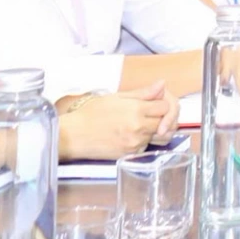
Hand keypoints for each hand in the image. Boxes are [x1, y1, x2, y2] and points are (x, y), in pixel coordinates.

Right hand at [58, 84, 174, 160]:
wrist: (73, 135)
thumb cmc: (91, 114)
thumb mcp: (116, 97)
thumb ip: (142, 93)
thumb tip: (162, 84)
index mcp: (137, 110)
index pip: (166, 106)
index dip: (162, 103)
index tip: (153, 103)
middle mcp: (139, 127)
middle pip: (165, 122)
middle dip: (161, 117)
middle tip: (150, 114)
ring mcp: (135, 142)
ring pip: (158, 136)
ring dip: (155, 130)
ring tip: (142, 124)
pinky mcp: (130, 154)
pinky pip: (146, 147)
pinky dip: (144, 141)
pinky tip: (132, 135)